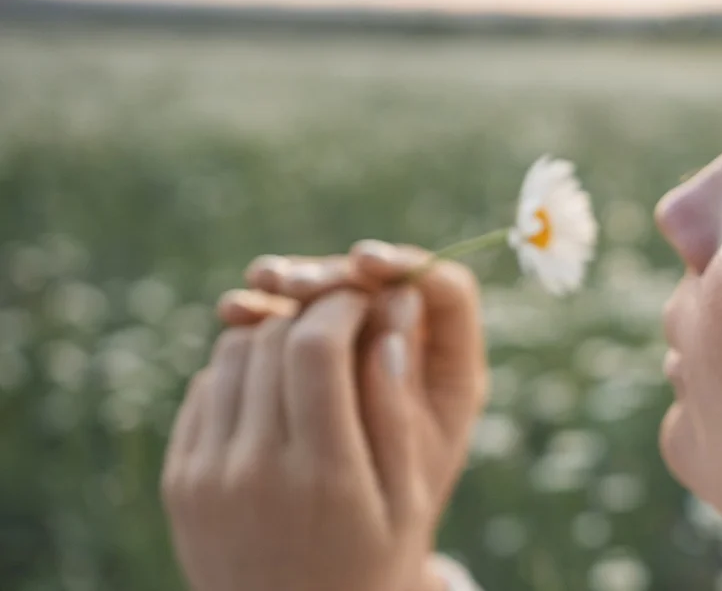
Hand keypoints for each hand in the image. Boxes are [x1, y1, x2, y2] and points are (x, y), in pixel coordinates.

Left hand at [161, 242, 486, 590]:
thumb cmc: (371, 558)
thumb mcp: (407, 498)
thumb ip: (396, 411)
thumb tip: (390, 326)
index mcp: (323, 475)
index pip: (316, 347)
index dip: (343, 306)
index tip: (368, 299)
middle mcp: (254, 471)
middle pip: (271, 340)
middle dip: (312, 313)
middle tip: (342, 315)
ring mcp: (205, 476)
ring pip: (232, 355)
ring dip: (274, 336)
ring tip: (312, 353)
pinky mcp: (177, 481)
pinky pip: (205, 389)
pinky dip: (241, 372)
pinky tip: (275, 393)